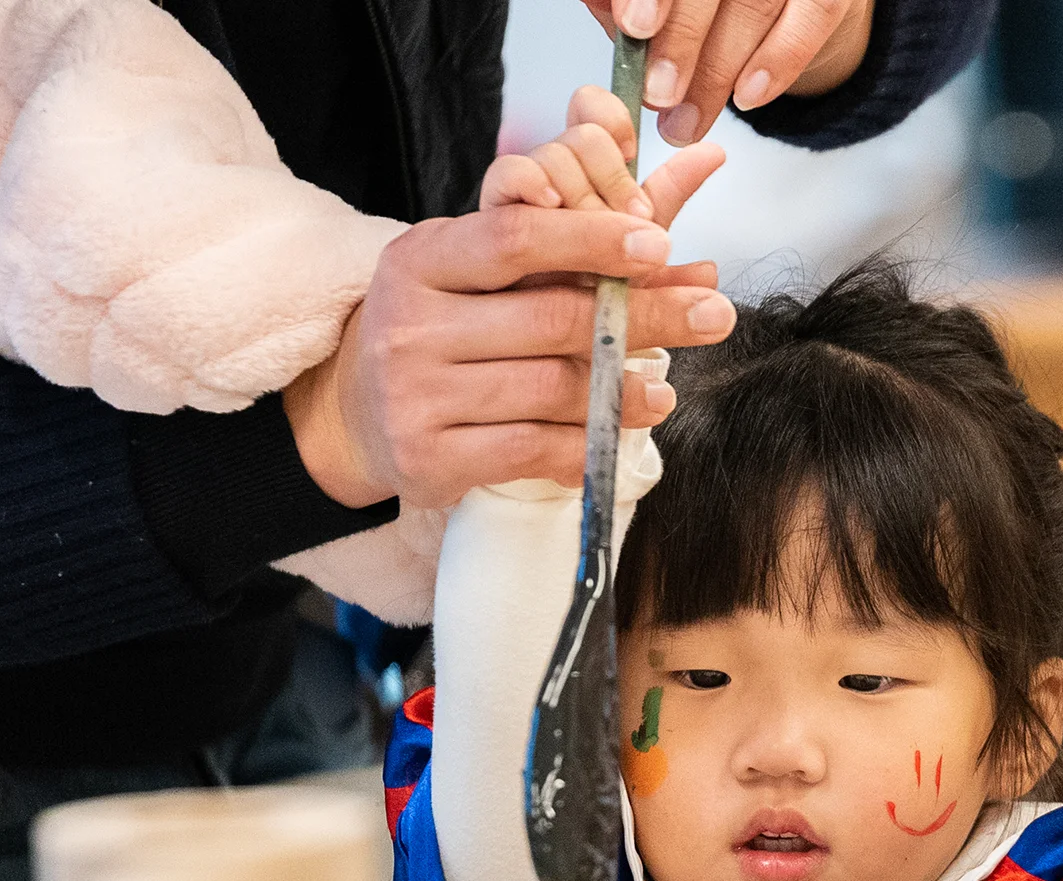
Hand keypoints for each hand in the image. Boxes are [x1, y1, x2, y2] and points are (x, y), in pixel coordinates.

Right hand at [288, 91, 735, 510]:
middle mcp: (410, 327)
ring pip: (549, 390)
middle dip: (644, 317)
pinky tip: (618, 434)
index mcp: (420, 261)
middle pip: (550, 319)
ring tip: (664, 390)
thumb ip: (558, 254)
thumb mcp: (471, 273)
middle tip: (712, 314)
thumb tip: (682, 252)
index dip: (593, 240)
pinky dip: (585, 445)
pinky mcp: (429, 459)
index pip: (516, 239)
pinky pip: (530, 451)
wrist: (350, 413)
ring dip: (623, 392)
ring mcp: (415, 398)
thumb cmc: (433, 330)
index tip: (660, 245)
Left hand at [579, 0, 875, 144]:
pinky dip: (778, 61)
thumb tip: (600, 7)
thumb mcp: (663, 1)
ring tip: (688, 122)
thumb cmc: (711, 3)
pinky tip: (748, 98)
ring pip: (755, 5)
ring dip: (717, 71)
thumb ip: (624, 2)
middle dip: (683, 41)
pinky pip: (813, 17)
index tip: (634, 28)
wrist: (789, 4)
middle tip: (660, 95)